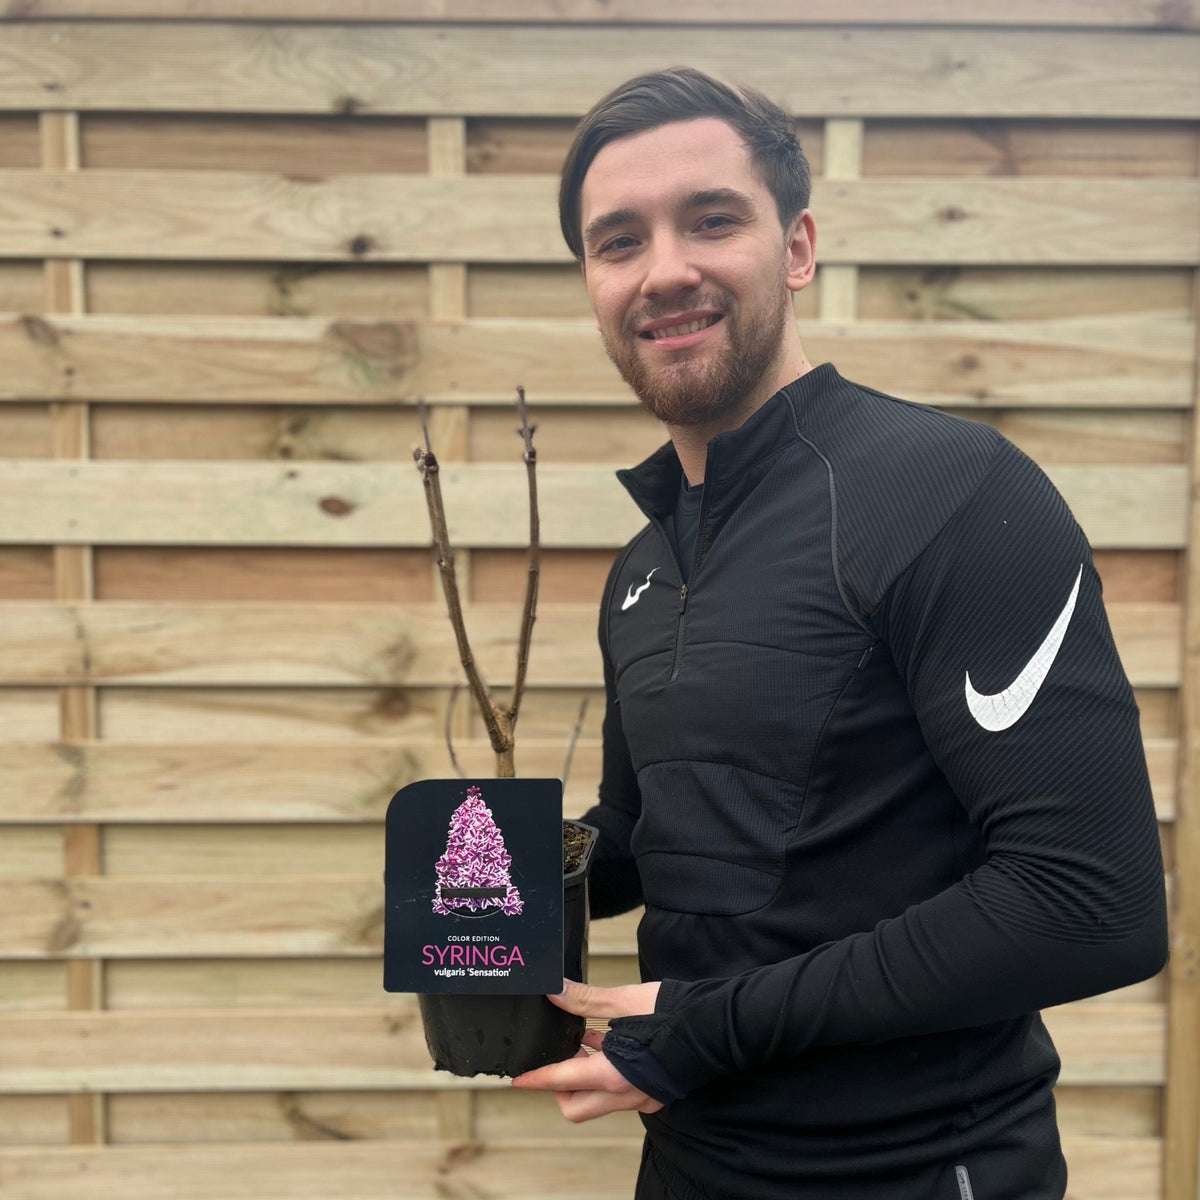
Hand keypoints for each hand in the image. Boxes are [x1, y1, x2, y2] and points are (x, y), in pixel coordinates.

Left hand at [510, 978, 663, 1121]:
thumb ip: (587, 1000)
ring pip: (598, 1100)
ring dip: (584, 1076)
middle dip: (559, 1087)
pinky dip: (606, 1071)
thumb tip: (556, 990)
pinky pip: (619, 1090)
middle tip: (557, 1056)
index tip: (518, 1079)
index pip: (562, 1082)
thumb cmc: (677, 1013)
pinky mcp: (655, 1090)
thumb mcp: (627, 1001)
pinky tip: (607, 1041)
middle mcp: (627, 1094)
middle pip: (577, 1106)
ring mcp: (643, 1097)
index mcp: (615, 1075)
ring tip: (581, 1041)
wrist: (720, 1025)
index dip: (536, 1079)